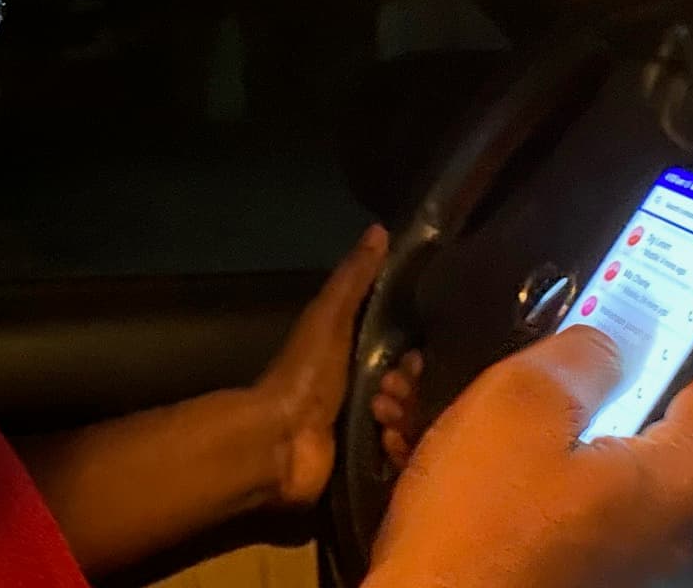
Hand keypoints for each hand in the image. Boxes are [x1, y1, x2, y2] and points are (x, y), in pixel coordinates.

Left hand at [252, 224, 388, 506]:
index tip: (409, 361)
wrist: (277, 439)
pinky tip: (387, 442)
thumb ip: (354, 277)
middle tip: (387, 392)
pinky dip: (401, 450)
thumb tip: (379, 228)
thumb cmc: (305, 373)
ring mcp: (368, 432)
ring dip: (405, 419)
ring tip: (380, 417)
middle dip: (410, 390)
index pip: (410, 356)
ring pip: (413, 424)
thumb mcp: (330, 317)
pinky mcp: (370, 466)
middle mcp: (367, 393)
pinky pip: (405, 459)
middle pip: (415, 392)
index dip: (416, 358)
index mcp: (358, 357)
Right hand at [365, 328, 692, 587]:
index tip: (650, 305)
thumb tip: (615, 341)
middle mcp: (689, 536)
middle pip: (675, 431)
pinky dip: (557, 485)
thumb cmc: (477, 523)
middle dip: (617, 390)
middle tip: (554, 363)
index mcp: (688, 481)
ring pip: (625, 475)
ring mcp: (647, 571)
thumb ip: (585, 356)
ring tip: (502, 416)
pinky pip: (595, 516)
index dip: (691, 334)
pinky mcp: (604, 586)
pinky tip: (496, 472)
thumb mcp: (520, 406)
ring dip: (573, 439)